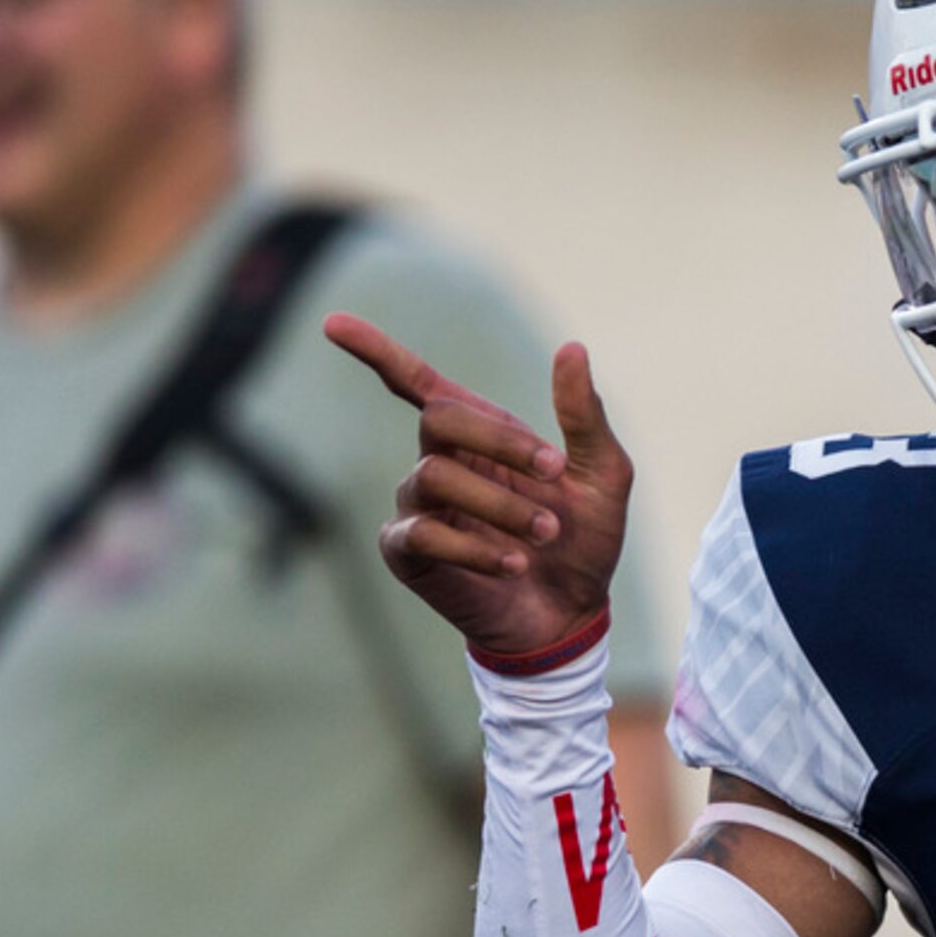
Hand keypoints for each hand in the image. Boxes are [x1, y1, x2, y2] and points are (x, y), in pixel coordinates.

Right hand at [326, 313, 632, 659]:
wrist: (572, 613)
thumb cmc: (584, 541)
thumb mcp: (603, 476)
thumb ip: (584, 417)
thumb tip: (571, 347)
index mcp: (482, 435)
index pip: (416, 383)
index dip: (376, 352)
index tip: (331, 323)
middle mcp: (440, 462)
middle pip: (439, 418)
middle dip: (501, 440)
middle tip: (555, 472)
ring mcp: (418, 506)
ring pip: (435, 475)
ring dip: (501, 503)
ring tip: (545, 533)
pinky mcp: (408, 552)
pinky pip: (424, 532)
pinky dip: (476, 547)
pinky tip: (513, 564)